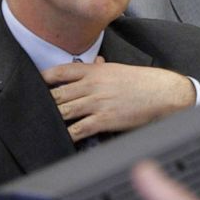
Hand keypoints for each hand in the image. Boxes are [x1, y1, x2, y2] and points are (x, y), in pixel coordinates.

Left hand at [42, 58, 195, 142]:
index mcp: (96, 70)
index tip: (35, 84)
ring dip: (54, 118)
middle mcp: (93, 85)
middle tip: (36, 109)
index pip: (60, 71)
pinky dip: (68, 134)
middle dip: (45, 102)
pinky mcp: (104, 120)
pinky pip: (78, 129)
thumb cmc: (144, 82)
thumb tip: (93, 62)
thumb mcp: (120, 70)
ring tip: (46, 124)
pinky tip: (64, 137)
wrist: (164, 93)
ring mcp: (98, 103)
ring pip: (64, 110)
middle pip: (57, 93)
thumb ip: (102, 67)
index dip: (43, 78)